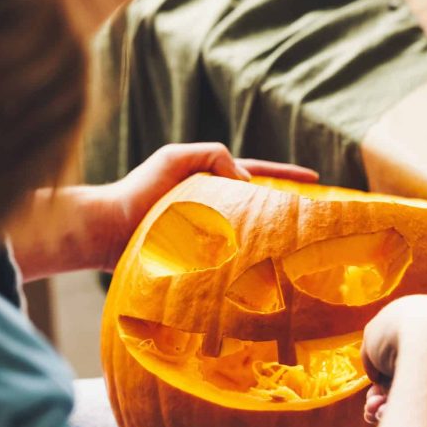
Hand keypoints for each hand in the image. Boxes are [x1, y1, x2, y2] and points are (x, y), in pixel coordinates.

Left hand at [97, 142, 318, 269]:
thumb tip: (246, 182)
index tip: (316, 180)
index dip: (287, 176)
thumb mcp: (176, 158)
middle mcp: (214, 206)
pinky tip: (263, 271)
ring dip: (270, 239)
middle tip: (314, 220)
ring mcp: (209, 232)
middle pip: (259, 204)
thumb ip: (213, 156)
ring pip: (249, 233)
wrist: (110, 229)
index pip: (258, 173)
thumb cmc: (140, 190)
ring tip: (296, 249)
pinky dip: (248, 261)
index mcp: (212, 180)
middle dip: (285, 209)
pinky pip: (231, 258)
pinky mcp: (200, 258)